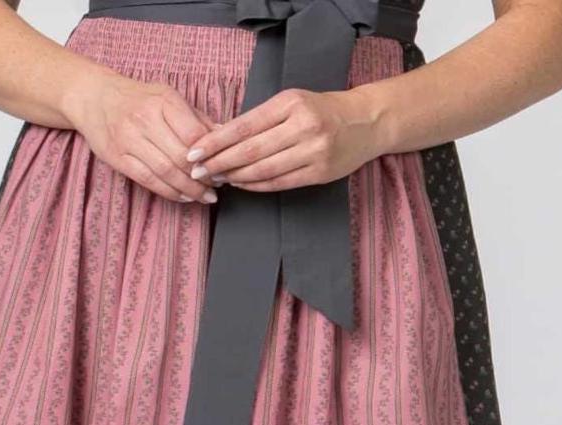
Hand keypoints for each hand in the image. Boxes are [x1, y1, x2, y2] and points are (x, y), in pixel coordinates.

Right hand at [64, 69, 221, 203]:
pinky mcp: (118, 158)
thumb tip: (224, 136)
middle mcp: (145, 119)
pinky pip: (148, 180)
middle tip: (215, 187)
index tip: (221, 166)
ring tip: (203, 196)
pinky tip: (182, 197)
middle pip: (181, 157)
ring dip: (188, 189)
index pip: (194, 134)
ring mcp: (129, 140)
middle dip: (202, 177)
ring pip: (165, 172)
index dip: (210, 155)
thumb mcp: (168, 97)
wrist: (94, 97)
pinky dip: (169, 192)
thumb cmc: (138, 98)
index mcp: (163, 101)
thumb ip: (196, 118)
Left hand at [184, 85, 387, 191]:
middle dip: (220, 162)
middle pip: (251, 150)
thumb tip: (220, 136)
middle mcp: (303, 126)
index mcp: (291, 103)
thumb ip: (260, 118)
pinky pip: (280, 183)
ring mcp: (313, 151)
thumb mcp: (291, 102)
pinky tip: (241, 185)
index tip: (195, 151)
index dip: (216, 141)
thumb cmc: (322, 110)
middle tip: (198, 170)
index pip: (245, 125)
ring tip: (217, 178)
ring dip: (236, 177)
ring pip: (264, 170)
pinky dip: (256, 185)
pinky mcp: (320, 173)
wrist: (366, 122)